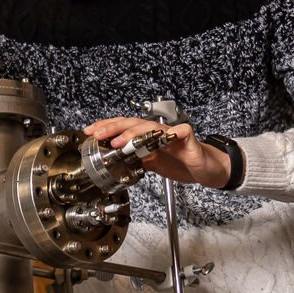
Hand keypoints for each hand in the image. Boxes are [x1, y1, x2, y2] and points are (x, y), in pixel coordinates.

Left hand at [83, 117, 230, 188]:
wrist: (204, 168)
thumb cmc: (179, 162)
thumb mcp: (151, 164)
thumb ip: (135, 159)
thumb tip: (114, 160)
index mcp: (146, 135)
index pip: (122, 127)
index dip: (106, 127)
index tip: (89, 132)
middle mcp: (157, 131)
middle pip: (132, 123)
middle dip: (113, 128)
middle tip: (98, 135)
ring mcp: (172, 133)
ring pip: (151, 127)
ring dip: (134, 133)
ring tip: (120, 142)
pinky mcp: (188, 138)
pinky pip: (180, 132)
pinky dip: (172, 133)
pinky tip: (163, 137)